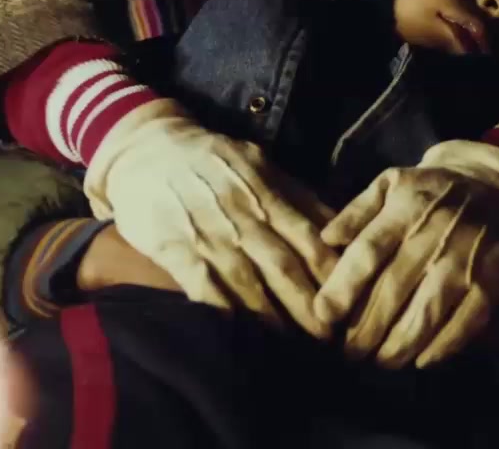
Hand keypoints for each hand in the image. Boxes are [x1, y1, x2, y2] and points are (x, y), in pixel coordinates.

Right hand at [84, 98, 338, 338]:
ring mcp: (208, 234)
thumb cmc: (211, 160)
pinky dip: (223, 313)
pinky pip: (204, 288)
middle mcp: (243, 217)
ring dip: (273, 319)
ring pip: (248, 283)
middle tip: (331, 341)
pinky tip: (238, 339)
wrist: (147, 147)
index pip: (311, 241)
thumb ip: (298, 197)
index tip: (350, 305)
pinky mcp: (175, 249)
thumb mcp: (259, 164)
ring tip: (294, 350)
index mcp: (267, 195)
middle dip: (310, 307)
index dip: (334, 276)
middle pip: (285, 268)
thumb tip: (341, 228)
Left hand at [314, 140, 498, 368]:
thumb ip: (355, 211)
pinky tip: (422, 360)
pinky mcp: (492, 279)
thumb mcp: (389, 184)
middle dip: (367, 327)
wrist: (495, 186)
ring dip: (401, 343)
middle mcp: (434, 234)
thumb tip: (325, 239)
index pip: (368, 252)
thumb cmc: (430, 190)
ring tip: (380, 361)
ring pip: (428, 311)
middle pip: (394, 289)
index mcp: (404, 208)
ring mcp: (465, 259)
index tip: (323, 315)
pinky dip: (445, 345)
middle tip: (349, 352)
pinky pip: (468, 320)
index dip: (343, 286)